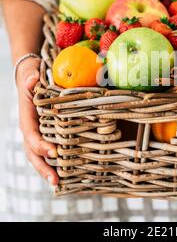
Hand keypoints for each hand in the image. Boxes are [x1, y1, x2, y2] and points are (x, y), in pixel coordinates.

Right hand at [17, 57, 58, 184]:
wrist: (32, 76)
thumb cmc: (32, 76)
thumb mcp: (30, 74)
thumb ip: (30, 78)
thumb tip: (32, 80)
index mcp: (27, 117)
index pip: (30, 134)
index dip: (40, 145)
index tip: (54, 152)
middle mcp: (31, 128)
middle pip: (33, 152)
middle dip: (43, 167)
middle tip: (55, 181)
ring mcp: (38, 132)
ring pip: (40, 155)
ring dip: (49, 169)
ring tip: (61, 184)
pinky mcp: (47, 133)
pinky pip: (49, 149)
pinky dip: (55, 162)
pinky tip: (67, 172)